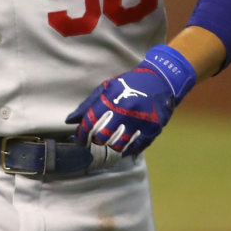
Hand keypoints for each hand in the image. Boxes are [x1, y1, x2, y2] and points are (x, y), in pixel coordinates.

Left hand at [65, 45, 196, 155]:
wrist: (161, 81)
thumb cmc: (129, 84)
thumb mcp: (106, 88)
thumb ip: (88, 105)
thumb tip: (69, 121)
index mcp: (110, 99)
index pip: (90, 122)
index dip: (81, 134)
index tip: (79, 139)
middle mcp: (125, 111)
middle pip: (103, 137)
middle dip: (96, 140)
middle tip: (97, 138)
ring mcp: (140, 121)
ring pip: (119, 145)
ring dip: (112, 145)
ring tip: (111, 140)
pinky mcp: (154, 129)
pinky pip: (137, 147)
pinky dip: (129, 149)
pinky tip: (126, 146)